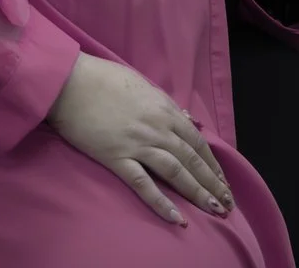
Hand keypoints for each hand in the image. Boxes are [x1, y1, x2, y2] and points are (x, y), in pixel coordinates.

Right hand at [46, 53, 232, 225]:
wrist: (70, 82)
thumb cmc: (103, 79)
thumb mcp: (141, 84)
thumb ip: (165, 103)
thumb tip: (185, 117)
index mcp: (164, 110)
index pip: (197, 141)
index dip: (212, 163)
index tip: (222, 180)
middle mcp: (157, 129)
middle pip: (192, 159)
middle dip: (213, 183)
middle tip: (227, 203)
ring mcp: (138, 145)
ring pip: (176, 173)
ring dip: (198, 193)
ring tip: (214, 210)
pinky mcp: (117, 159)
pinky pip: (144, 185)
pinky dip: (162, 203)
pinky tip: (177, 219)